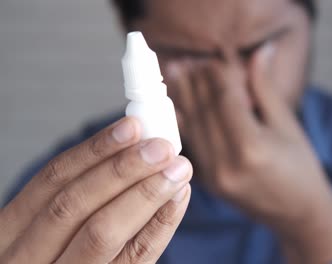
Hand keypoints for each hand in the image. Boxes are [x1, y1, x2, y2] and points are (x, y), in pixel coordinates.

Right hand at [0, 117, 191, 262]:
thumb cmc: (57, 252)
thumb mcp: (46, 227)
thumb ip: (81, 189)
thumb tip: (134, 142)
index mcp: (12, 229)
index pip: (51, 179)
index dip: (95, 149)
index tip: (131, 127)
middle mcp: (28, 256)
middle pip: (74, 204)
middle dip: (122, 170)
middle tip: (161, 147)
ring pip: (101, 233)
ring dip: (146, 194)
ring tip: (177, 168)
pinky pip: (135, 258)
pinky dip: (161, 225)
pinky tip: (177, 198)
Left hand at [167, 44, 331, 262]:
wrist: (298, 214)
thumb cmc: (301, 167)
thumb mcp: (287, 126)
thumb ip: (265, 88)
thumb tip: (260, 51)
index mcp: (252, 147)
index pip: (225, 98)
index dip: (217, 73)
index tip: (213, 56)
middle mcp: (227, 163)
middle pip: (203, 110)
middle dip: (195, 81)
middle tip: (186, 60)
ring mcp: (214, 176)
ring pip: (192, 126)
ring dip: (183, 98)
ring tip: (175, 73)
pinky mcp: (207, 182)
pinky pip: (191, 143)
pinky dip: (184, 121)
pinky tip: (178, 104)